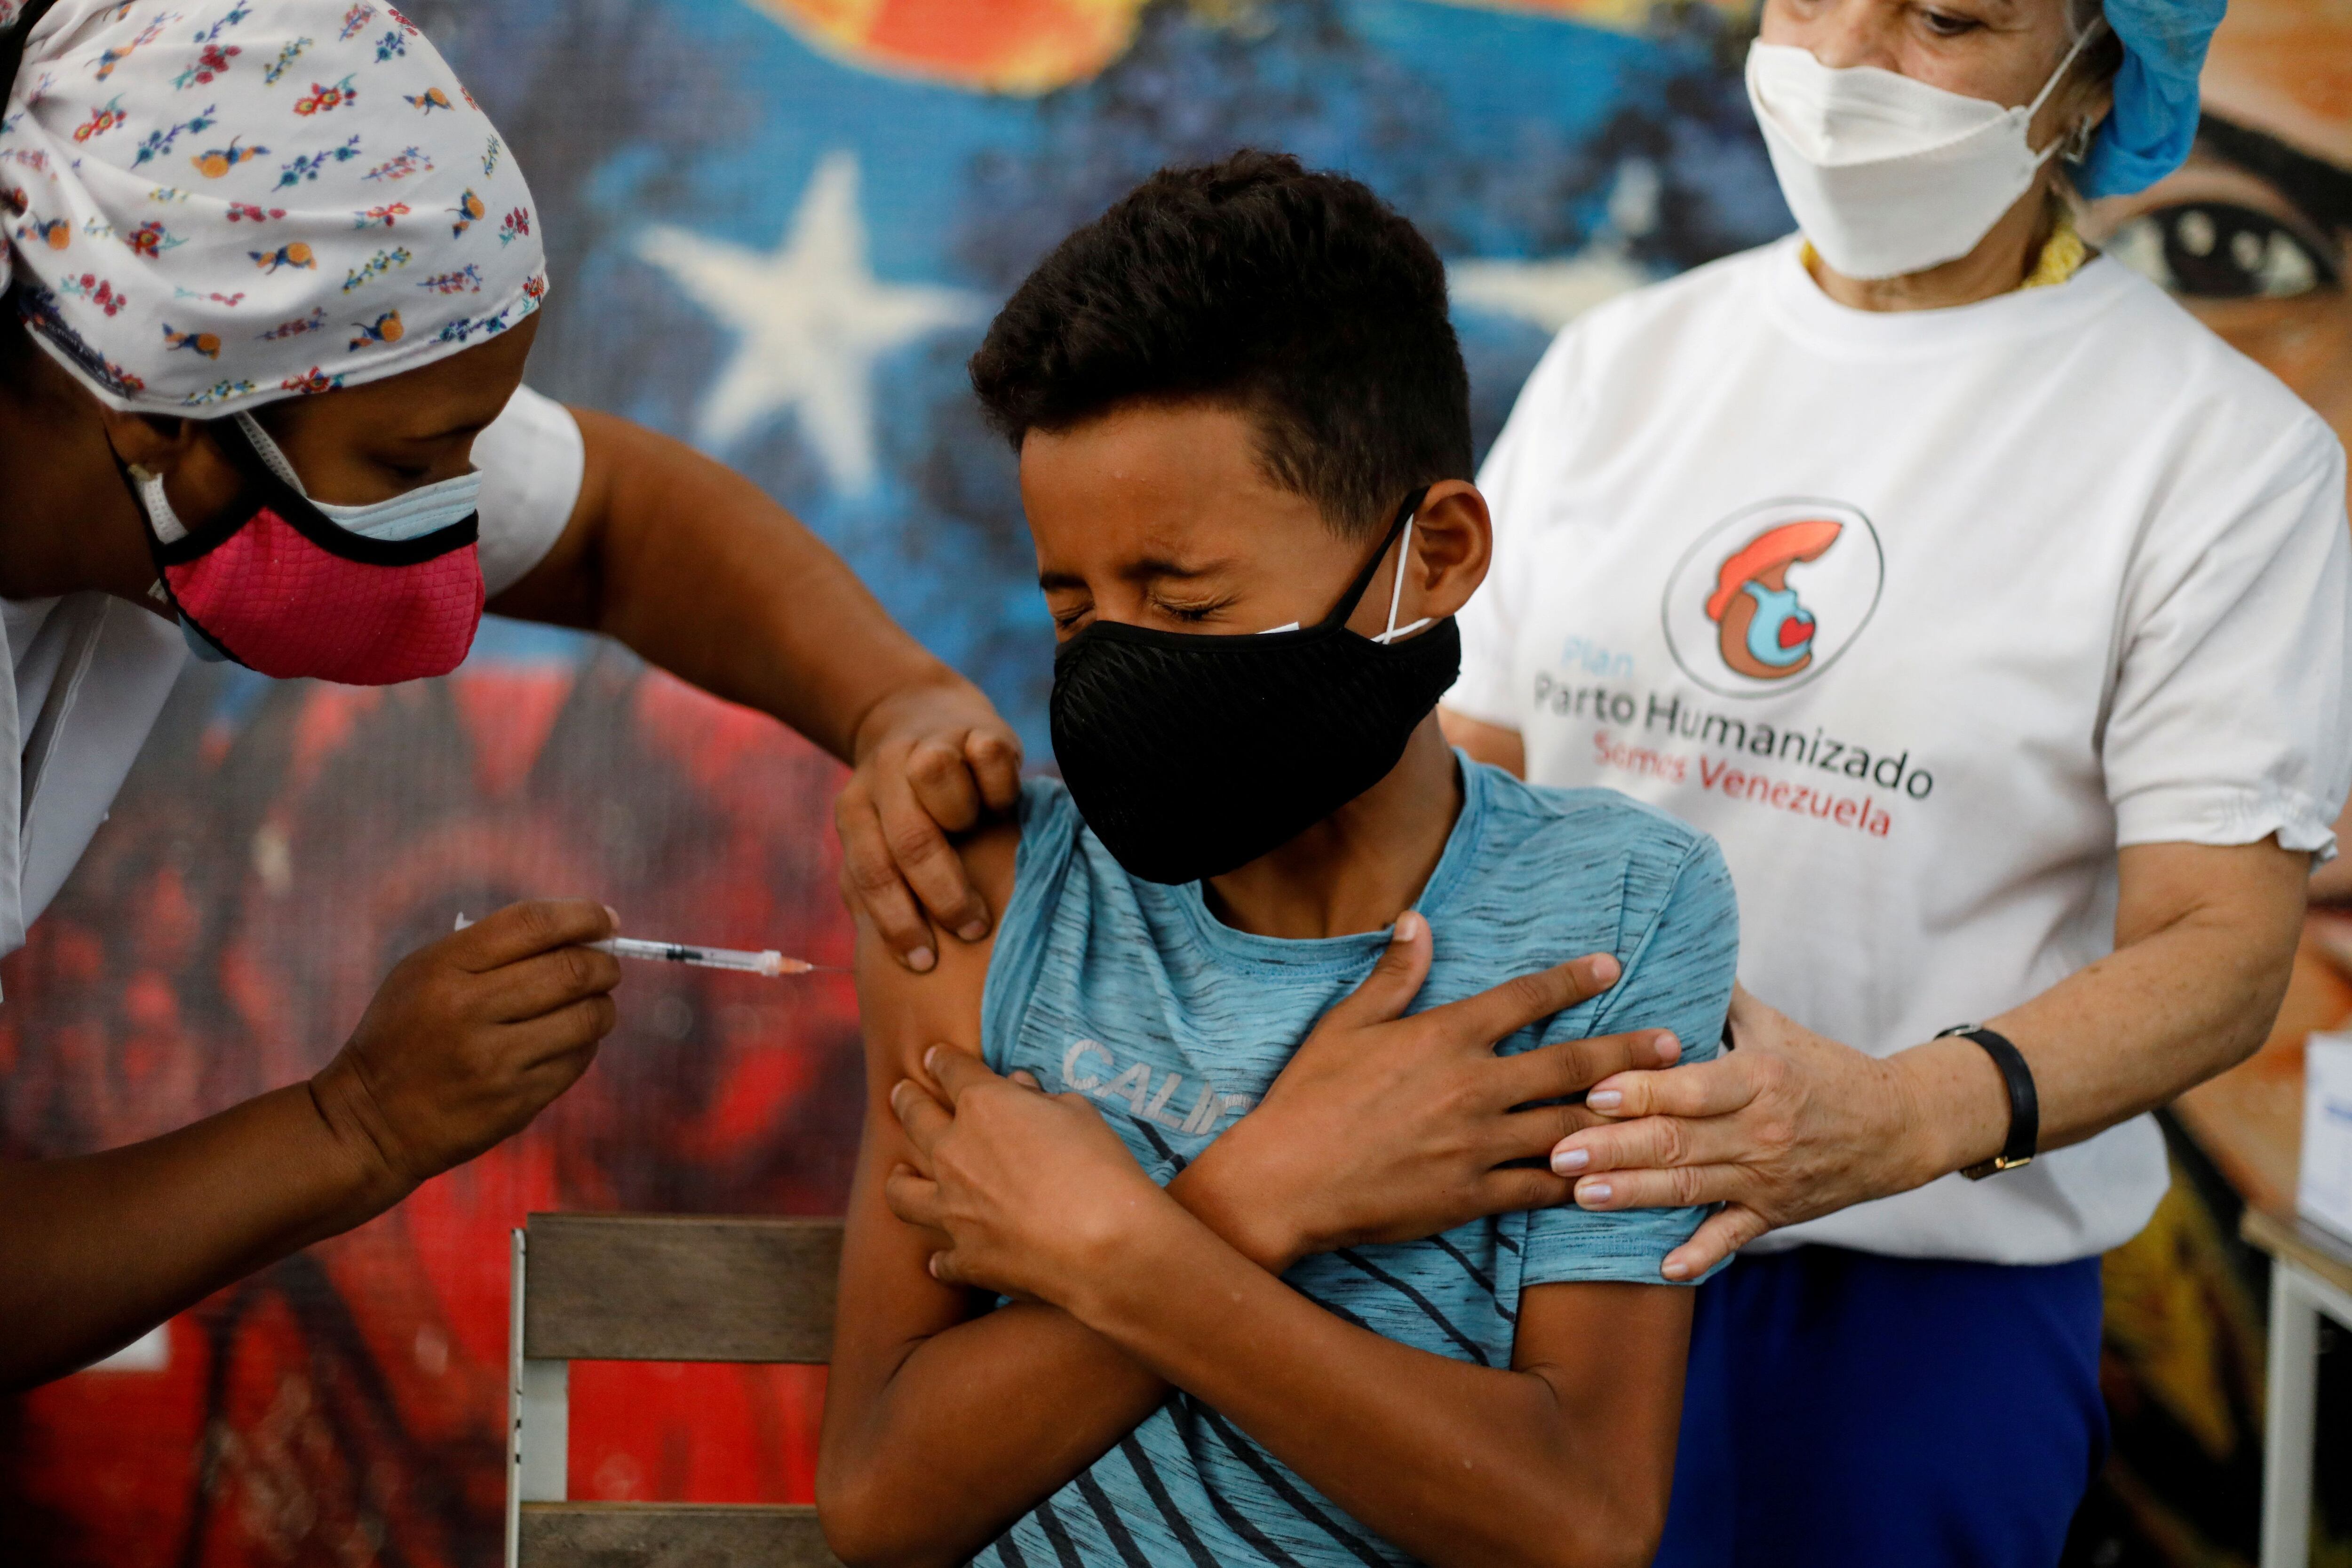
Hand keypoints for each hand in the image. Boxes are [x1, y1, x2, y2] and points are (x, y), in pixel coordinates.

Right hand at [310, 900, 621, 1195]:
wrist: (371, 1121)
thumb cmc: (405, 1034)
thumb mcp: (425, 974)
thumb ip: (492, 948)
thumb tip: (582, 932)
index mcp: (444, 967)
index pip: (534, 924)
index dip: (583, 915)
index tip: (605, 920)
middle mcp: (469, 1010)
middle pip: (571, 969)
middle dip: (604, 962)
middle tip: (608, 965)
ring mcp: (495, 1060)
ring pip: (587, 1017)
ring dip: (603, 1004)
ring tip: (594, 1002)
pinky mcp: (515, 1101)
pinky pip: (578, 1061)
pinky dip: (586, 1043)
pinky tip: (571, 1039)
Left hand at [835, 676, 1022, 972]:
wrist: (923, 715)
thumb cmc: (912, 806)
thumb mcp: (882, 841)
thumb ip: (880, 885)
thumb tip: (894, 962)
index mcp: (856, 811)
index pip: (870, 872)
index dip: (897, 922)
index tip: (923, 963)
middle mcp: (885, 776)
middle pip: (909, 838)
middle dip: (944, 892)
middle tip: (973, 929)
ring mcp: (930, 746)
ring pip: (937, 779)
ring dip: (962, 817)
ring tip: (979, 837)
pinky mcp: (976, 727)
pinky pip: (988, 757)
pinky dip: (998, 786)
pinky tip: (1003, 805)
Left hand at [884, 1047, 1169, 1300]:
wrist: (1105, 1245)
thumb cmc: (1100, 1167)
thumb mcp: (1079, 1112)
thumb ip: (1041, 1099)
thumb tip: (1020, 1089)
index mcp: (982, 1105)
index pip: (952, 1070)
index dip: (943, 1060)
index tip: (935, 1057)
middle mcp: (953, 1152)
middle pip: (914, 1117)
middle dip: (906, 1100)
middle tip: (901, 1093)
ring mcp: (951, 1207)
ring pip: (901, 1189)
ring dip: (898, 1176)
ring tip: (899, 1172)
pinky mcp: (963, 1256)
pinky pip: (940, 1258)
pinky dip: (942, 1257)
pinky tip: (942, 1258)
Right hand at [1179, 912, 1685, 1271]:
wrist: (1286, 1179)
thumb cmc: (1308, 1096)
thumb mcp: (1346, 1024)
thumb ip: (1393, 975)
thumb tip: (1417, 921)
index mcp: (1443, 1038)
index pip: (1522, 999)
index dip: (1570, 980)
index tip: (1611, 967)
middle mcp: (1472, 1087)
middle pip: (1568, 1064)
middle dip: (1626, 1052)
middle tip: (1674, 1043)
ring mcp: (1476, 1144)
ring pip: (1567, 1127)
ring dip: (1618, 1116)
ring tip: (1661, 1109)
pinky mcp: (1471, 1195)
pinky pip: (1538, 1188)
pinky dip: (1575, 1182)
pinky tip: (1607, 1177)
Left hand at [1551, 984, 1948, 1279]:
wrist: (1898, 1126)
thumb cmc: (1824, 1067)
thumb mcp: (1775, 1026)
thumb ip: (1721, 997)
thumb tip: (1669, 948)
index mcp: (1760, 1078)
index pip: (1694, 1088)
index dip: (1644, 1091)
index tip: (1594, 1090)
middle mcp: (1762, 1130)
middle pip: (1679, 1141)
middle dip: (1614, 1148)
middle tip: (1558, 1151)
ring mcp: (1768, 1178)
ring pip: (1690, 1188)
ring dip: (1634, 1194)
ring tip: (1580, 1195)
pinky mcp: (1775, 1214)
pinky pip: (1732, 1237)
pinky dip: (1700, 1254)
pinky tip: (1663, 1268)